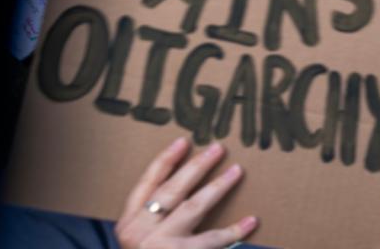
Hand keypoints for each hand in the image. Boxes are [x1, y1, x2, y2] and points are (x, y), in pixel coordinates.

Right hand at [115, 138, 257, 248]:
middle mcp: (140, 233)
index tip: (183, 141)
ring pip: (194, 208)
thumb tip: (183, 187)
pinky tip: (251, 221)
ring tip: (236, 171)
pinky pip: (213, 241)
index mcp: (127, 223)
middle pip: (172, 190)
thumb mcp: (135, 241)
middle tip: (218, 148)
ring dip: (218, 187)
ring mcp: (160, 247)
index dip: (165, 160)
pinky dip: (234, 231)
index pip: (147, 183)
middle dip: (197, 166)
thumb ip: (151, 218)